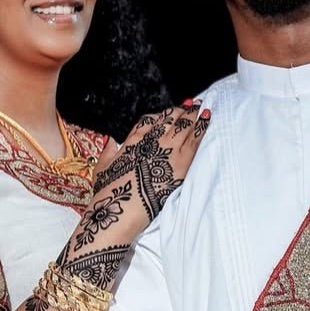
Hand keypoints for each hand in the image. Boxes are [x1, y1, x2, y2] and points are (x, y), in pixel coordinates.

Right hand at [92, 101, 209, 229]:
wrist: (120, 206)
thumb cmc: (110, 192)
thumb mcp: (102, 169)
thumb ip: (108, 152)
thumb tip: (111, 141)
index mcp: (133, 141)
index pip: (150, 120)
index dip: (162, 114)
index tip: (169, 111)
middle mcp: (150, 141)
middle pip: (169, 119)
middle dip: (181, 110)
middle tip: (191, 104)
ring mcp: (166, 149)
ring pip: (183, 125)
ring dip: (193, 115)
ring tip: (203, 107)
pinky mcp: (179, 162)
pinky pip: (193, 139)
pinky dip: (201, 126)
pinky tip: (206, 118)